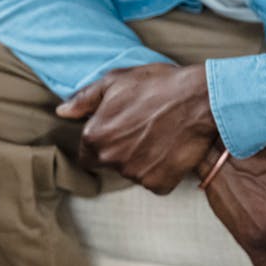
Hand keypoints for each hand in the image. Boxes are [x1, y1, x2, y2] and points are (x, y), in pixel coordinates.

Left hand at [56, 63, 216, 193]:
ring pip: (133, 173)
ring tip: (160, 136)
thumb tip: (62, 112)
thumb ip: (84, 99)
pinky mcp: (159, 184)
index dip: (101, 143)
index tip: (118, 133)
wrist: (203, 100)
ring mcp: (134, 174)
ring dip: (142, 161)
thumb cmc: (159, 85)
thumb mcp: (116, 81)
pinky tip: (172, 150)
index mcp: (94, 136)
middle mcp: (110, 159)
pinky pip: (156, 182)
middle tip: (144, 130)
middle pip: (110, 164)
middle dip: (121, 151)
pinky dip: (163, 171)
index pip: (86, 155)